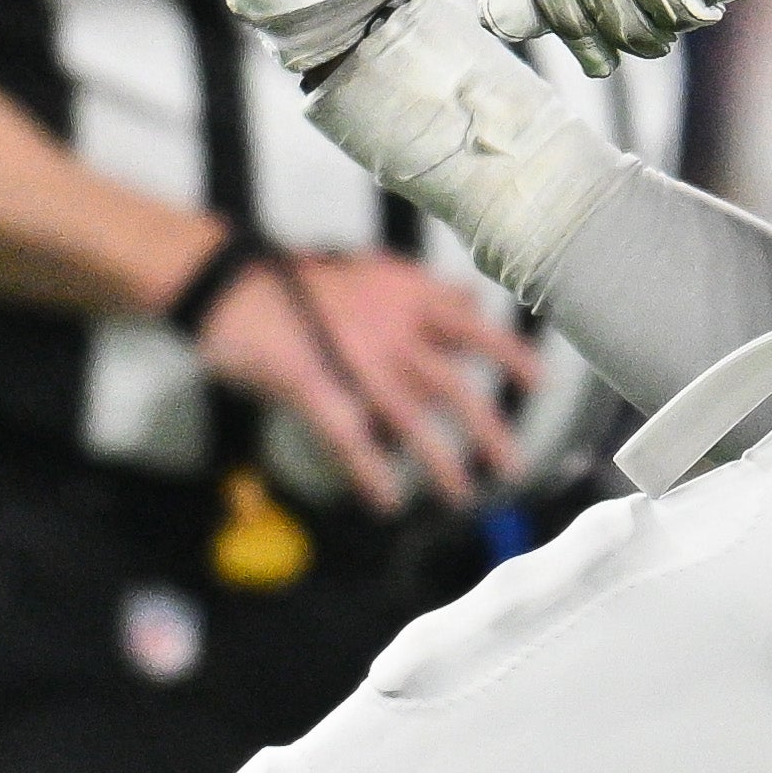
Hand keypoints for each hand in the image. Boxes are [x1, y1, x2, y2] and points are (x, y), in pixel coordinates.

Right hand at [193, 247, 534, 512]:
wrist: (231, 282)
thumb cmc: (302, 281)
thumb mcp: (374, 273)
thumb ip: (424, 292)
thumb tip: (473, 302)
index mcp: (405, 294)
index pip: (471, 325)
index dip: (509, 354)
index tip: (541, 382)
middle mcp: (387, 326)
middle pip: (449, 384)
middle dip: (485, 428)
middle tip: (511, 466)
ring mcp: (349, 357)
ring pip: (407, 418)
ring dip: (438, 461)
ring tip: (462, 495)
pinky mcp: (309, 384)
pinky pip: (348, 437)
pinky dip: (370, 471)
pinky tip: (387, 499)